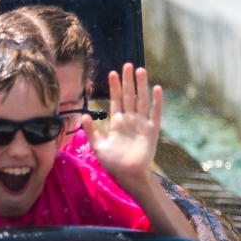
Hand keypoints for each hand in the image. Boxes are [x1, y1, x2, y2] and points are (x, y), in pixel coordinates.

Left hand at [89, 64, 162, 187]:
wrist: (128, 175)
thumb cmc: (113, 163)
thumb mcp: (98, 146)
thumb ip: (91, 131)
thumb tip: (83, 115)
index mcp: (117, 122)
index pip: (116, 100)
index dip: (114, 87)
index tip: (112, 73)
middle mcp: (130, 120)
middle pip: (129, 96)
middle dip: (127, 81)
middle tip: (127, 65)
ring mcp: (142, 123)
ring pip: (141, 100)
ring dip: (141, 86)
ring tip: (140, 70)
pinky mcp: (152, 130)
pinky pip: (155, 113)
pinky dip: (156, 101)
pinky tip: (156, 88)